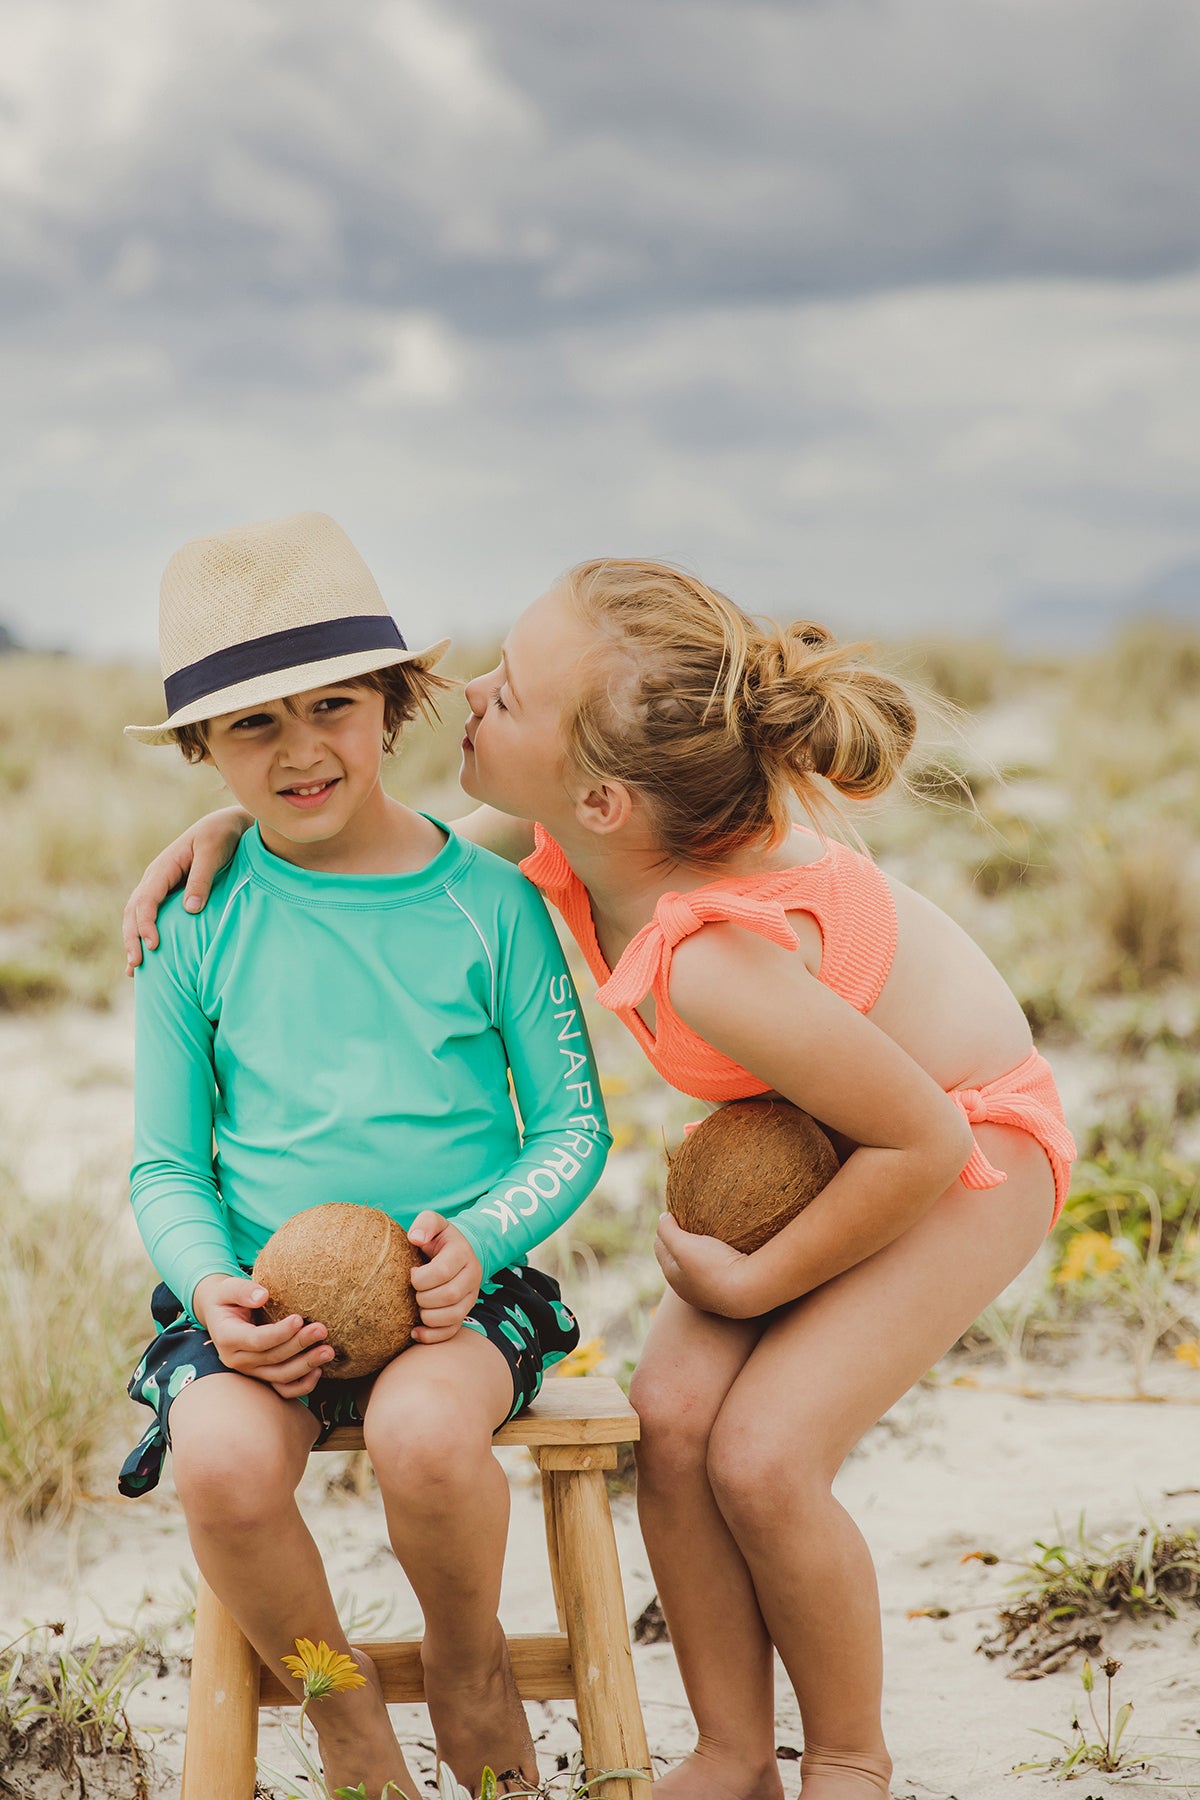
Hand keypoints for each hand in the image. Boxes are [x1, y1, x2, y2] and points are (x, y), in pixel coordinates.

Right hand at [123, 807, 252, 970]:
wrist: (227, 825)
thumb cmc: (222, 836)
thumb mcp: (213, 852)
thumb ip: (202, 879)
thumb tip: (190, 910)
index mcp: (162, 868)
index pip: (145, 900)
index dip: (146, 924)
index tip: (154, 946)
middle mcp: (156, 879)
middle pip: (134, 911)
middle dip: (132, 939)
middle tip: (136, 966)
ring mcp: (160, 887)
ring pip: (137, 916)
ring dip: (133, 941)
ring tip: (134, 970)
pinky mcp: (169, 895)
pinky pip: (151, 917)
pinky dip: (145, 935)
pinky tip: (148, 957)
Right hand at [192, 1273, 335, 1396]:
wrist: (221, 1314)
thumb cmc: (227, 1298)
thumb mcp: (228, 1288)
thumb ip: (242, 1291)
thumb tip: (262, 1296)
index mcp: (227, 1337)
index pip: (256, 1340)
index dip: (279, 1333)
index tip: (299, 1319)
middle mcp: (237, 1359)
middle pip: (273, 1358)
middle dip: (299, 1345)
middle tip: (321, 1330)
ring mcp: (250, 1371)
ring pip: (280, 1376)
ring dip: (306, 1365)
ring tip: (328, 1351)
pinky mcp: (262, 1376)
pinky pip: (282, 1389)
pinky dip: (301, 1386)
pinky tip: (319, 1371)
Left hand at [407, 1214, 482, 1343]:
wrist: (457, 1251)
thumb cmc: (438, 1238)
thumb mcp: (433, 1222)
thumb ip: (425, 1223)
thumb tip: (414, 1238)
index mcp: (462, 1253)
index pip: (443, 1271)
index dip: (421, 1277)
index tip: (411, 1273)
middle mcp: (472, 1276)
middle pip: (449, 1295)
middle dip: (423, 1297)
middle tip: (413, 1291)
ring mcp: (471, 1296)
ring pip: (453, 1316)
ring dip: (428, 1316)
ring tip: (417, 1305)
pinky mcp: (465, 1312)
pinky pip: (452, 1331)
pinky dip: (432, 1336)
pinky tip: (415, 1331)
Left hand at [654, 1214, 765, 1317]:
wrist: (750, 1289)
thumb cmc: (713, 1266)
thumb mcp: (683, 1245)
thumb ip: (667, 1231)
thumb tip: (663, 1218)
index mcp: (673, 1276)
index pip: (660, 1246)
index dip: (666, 1228)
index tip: (677, 1213)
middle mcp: (687, 1288)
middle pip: (679, 1256)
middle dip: (682, 1239)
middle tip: (693, 1221)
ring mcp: (707, 1292)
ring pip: (698, 1264)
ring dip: (701, 1249)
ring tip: (710, 1233)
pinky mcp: (727, 1291)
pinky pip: (716, 1269)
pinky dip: (716, 1258)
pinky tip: (726, 1249)